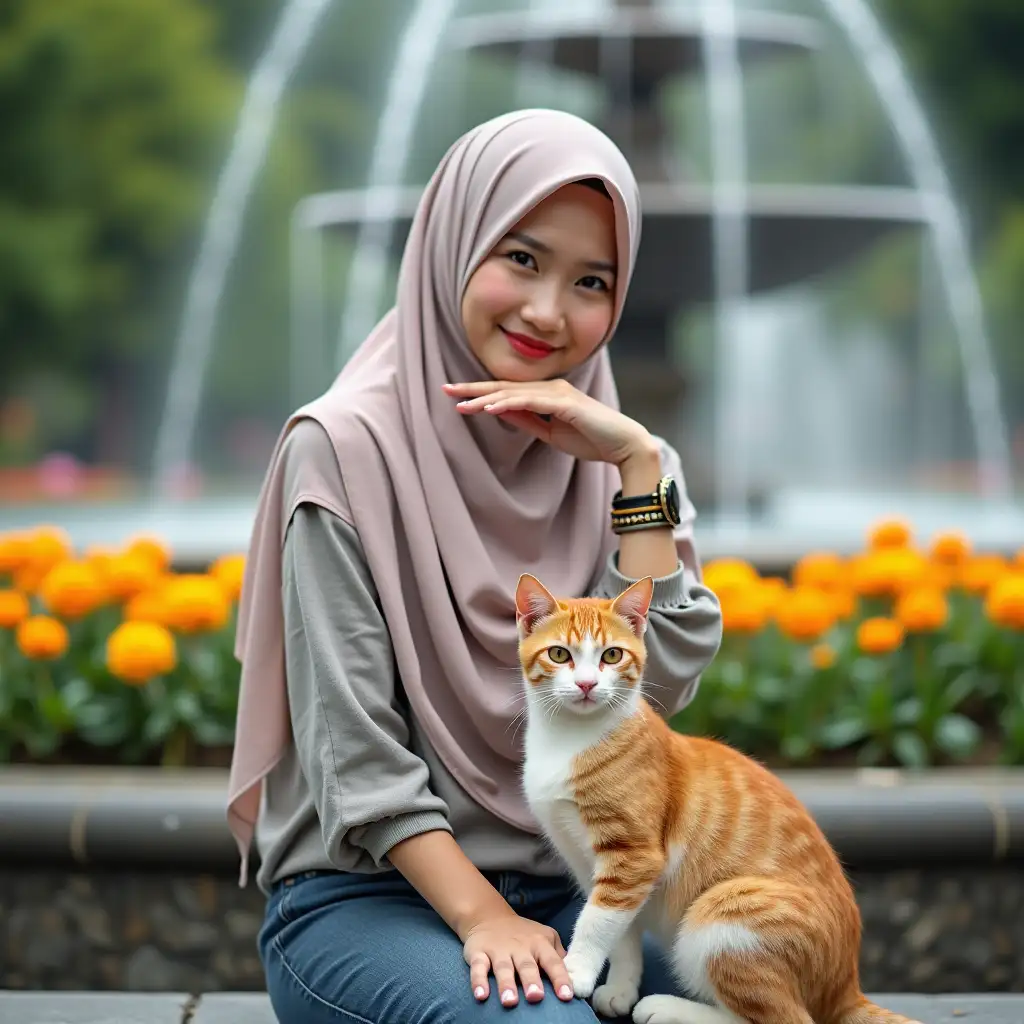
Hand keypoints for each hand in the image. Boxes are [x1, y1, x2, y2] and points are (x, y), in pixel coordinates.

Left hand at [444, 379, 656, 465]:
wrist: (624, 446)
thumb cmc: (592, 440)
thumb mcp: (551, 433)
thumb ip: (528, 421)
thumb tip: (501, 412)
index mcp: (548, 394)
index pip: (507, 392)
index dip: (480, 393)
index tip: (456, 396)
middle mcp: (551, 388)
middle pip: (505, 387)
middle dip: (474, 388)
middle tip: (445, 388)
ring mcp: (559, 393)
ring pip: (514, 393)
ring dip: (486, 397)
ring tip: (461, 403)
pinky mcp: (566, 404)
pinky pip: (532, 401)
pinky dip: (509, 403)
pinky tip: (490, 408)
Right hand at [462, 911, 574, 1006]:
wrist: (488, 916)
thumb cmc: (523, 935)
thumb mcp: (545, 938)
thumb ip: (558, 956)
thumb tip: (576, 976)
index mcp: (539, 944)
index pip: (553, 962)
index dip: (560, 978)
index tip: (567, 996)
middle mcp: (520, 947)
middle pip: (527, 965)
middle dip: (532, 981)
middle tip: (536, 997)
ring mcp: (499, 950)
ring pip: (503, 968)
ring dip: (506, 984)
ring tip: (510, 1002)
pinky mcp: (479, 953)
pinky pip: (478, 967)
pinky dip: (478, 981)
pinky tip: (480, 995)